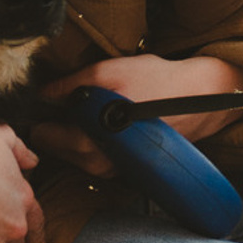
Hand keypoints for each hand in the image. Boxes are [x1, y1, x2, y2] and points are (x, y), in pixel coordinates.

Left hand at [38, 52, 242, 151]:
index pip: (42, 135)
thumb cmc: (156, 83)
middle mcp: (97, 164)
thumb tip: (41, 92)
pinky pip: (98, 156)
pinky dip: (97, 140)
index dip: (42, 114)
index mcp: (86, 143)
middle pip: (57, 146)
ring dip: (78, 132)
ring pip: (77, 153)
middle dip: (60, 124)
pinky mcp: (128, 169)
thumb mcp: (105, 72)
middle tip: (72, 100)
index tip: (48, 101)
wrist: (201, 99)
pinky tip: (112, 120)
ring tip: (96, 108)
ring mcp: (114, 170)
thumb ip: (67, 85)